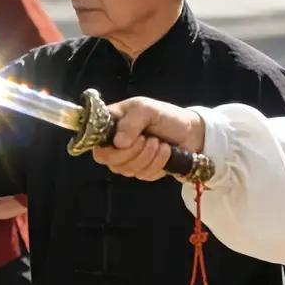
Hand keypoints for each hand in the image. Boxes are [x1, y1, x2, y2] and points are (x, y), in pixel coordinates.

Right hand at [90, 97, 204, 181]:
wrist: (190, 132)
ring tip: (160, 143)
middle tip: (148, 139)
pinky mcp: (143, 171)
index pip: (93, 142)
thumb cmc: (166, 116)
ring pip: (127, 170)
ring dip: (148, 157)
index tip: (123, 142)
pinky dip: (157, 164)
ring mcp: (128, 159)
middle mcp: (115, 144)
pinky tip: (166, 152)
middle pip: (109, 160)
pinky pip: (143, 175)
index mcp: (111, 125)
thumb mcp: (148, 109)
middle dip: (132, 152)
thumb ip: (132, 121)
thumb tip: (118, 143)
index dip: (106, 147)